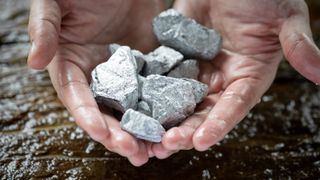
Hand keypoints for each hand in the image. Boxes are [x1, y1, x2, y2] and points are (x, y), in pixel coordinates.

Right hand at [27, 0, 163, 165]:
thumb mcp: (55, 4)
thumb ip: (44, 30)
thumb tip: (34, 62)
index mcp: (72, 65)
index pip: (78, 98)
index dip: (89, 117)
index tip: (103, 134)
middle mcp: (99, 75)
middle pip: (107, 112)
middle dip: (120, 134)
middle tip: (137, 153)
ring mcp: (125, 73)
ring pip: (133, 107)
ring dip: (143, 130)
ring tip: (157, 149)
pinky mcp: (148, 65)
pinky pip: (156, 89)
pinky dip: (163, 108)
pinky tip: (174, 122)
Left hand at [152, 0, 319, 157]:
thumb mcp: (285, 18)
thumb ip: (298, 45)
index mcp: (248, 75)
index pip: (233, 106)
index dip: (218, 124)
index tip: (201, 142)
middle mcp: (221, 78)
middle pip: (202, 111)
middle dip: (185, 129)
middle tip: (165, 146)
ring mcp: (197, 69)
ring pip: (179, 100)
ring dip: (165, 119)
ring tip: (147, 137)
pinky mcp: (178, 57)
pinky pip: (162, 77)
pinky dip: (150, 92)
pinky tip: (136, 106)